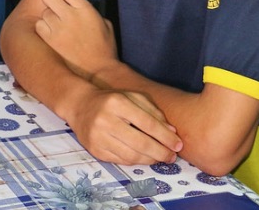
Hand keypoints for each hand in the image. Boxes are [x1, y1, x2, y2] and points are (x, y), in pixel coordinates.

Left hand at [35, 0, 116, 78]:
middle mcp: (70, 16)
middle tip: (52, 3)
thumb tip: (78, 6)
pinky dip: (43, 27)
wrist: (98, 70)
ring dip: (48, 15)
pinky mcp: (51, 40)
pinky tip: (51, 32)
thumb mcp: (105, 24)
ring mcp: (59, 28)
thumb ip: (90, 12)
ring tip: (56, 23)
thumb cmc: (104, 48)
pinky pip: (39, 26)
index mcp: (85, 9)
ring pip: (44, 12)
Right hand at [68, 85, 182, 164]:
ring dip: (150, 160)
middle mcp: (105, 120)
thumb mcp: (132, 97)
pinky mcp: (94, 150)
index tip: (178, 145)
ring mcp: (98, 136)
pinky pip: (121, 160)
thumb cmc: (111, 100)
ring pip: (131, 155)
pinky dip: (136, 161)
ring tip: (160, 158)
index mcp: (117, 103)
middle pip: (141, 143)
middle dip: (161, 152)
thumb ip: (153, 112)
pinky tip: (144, 158)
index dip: (166, 137)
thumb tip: (172, 132)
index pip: (148, 124)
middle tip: (172, 157)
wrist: (80, 105)